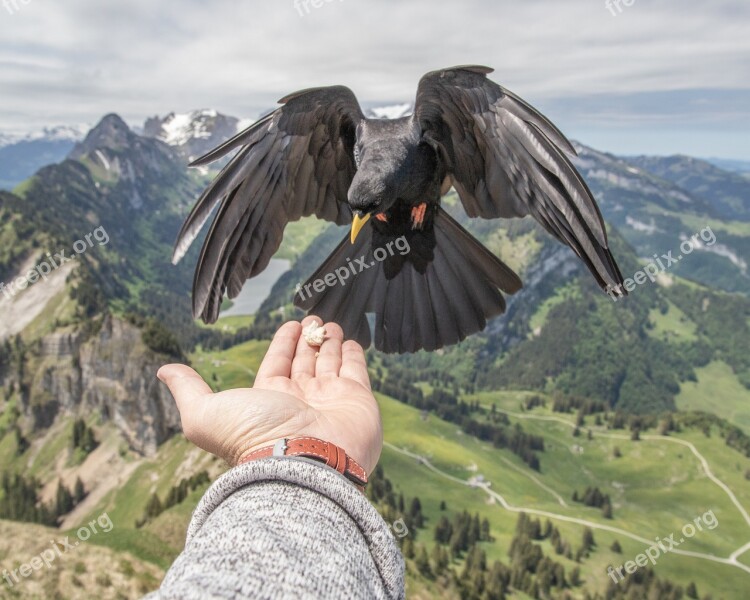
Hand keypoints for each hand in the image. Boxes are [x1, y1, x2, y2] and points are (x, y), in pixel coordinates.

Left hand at [157, 316, 381, 473]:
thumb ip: (188, 390)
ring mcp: (330, 400)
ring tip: (329, 324)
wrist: (303, 464)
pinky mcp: (357, 400)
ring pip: (330, 363)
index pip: (277, 363)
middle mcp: (301, 401)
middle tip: (311, 319)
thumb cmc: (253, 440)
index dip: (283, 343)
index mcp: (269, 401)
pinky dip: (353, 353)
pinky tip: (349, 340)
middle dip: (307, 339)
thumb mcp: (205, 413)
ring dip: (329, 341)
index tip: (290, 324)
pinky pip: (356, 370)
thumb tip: (164, 370)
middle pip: (304, 362)